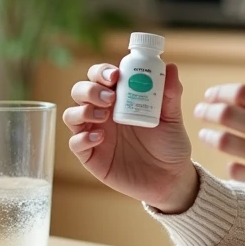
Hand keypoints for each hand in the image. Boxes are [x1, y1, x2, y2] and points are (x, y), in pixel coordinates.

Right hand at [63, 63, 198, 213]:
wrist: (170, 178)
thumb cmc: (170, 144)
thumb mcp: (172, 117)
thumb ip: (170, 93)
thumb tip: (170, 67)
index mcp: (120, 98)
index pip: (100, 76)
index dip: (101, 71)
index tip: (115, 76)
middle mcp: (103, 112)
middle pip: (80, 91)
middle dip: (90, 90)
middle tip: (110, 98)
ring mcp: (95, 133)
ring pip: (71, 114)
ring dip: (82, 111)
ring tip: (104, 117)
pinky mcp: (91, 156)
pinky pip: (75, 143)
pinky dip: (82, 138)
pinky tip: (100, 137)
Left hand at [194, 84, 244, 219]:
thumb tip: (243, 104)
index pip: (243, 93)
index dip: (220, 92)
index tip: (210, 95)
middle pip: (229, 114)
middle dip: (208, 112)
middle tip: (200, 112)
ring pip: (227, 142)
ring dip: (211, 137)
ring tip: (206, 136)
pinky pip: (238, 170)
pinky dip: (230, 164)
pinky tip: (231, 163)